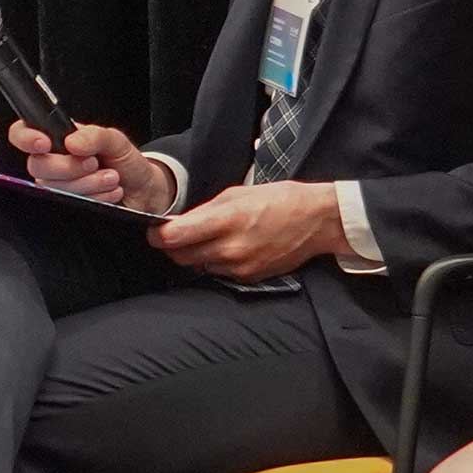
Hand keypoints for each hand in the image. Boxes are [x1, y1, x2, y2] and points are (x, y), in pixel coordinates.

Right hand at [7, 122, 175, 213]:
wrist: (143, 190)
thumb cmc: (125, 161)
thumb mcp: (115, 140)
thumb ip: (95, 135)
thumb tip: (72, 142)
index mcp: (58, 139)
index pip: (22, 133)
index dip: (26, 138)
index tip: (45, 144)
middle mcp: (52, 162)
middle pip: (38, 167)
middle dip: (70, 167)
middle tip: (95, 163)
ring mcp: (57, 186)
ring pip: (54, 190)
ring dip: (88, 184)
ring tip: (111, 178)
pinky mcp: (66, 206)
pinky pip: (67, 206)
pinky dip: (94, 200)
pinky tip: (108, 193)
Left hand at [147, 181, 345, 281]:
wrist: (317, 221)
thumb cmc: (278, 200)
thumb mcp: (237, 194)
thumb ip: (205, 211)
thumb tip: (180, 223)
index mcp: (225, 220)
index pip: (174, 237)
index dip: (157, 235)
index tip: (155, 230)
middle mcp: (230, 248)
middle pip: (180, 256)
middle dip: (172, 246)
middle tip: (177, 234)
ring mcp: (239, 267)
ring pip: (198, 266)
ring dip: (195, 255)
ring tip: (209, 238)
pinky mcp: (248, 278)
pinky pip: (218, 273)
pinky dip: (215, 262)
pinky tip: (228, 248)